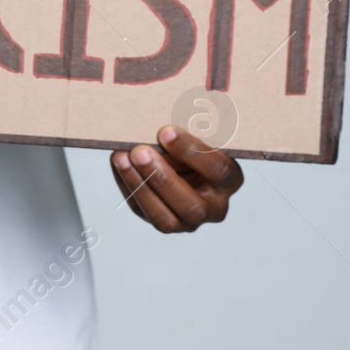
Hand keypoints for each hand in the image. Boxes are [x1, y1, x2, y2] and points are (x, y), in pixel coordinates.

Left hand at [110, 125, 242, 232]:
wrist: (185, 162)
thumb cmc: (194, 144)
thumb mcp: (199, 135)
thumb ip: (186, 133)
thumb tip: (160, 127)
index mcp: (230, 181)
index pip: (218, 170)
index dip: (192, 151)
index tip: (166, 131)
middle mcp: (215, 207)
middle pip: (192, 206)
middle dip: (162, 178)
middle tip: (139, 152)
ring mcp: (189, 222)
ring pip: (166, 219)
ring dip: (140, 186)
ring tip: (122, 158)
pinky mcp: (164, 222)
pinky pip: (143, 211)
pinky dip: (128, 186)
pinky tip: (119, 165)